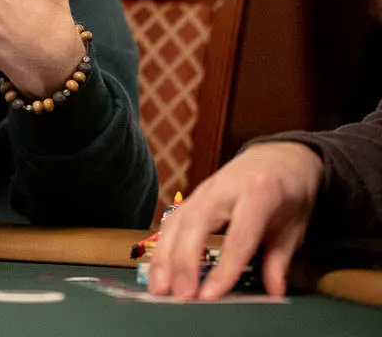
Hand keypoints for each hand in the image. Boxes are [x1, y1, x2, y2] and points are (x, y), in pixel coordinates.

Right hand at [148, 142, 322, 298]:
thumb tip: (274, 292)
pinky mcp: (192, 197)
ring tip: (159, 287)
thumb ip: (280, 259)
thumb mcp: (294, 226)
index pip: (237, 236)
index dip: (223, 268)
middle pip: (195, 225)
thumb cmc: (288, 193)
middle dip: (184, 262)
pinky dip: (162, 247)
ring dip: (164, 257)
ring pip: (176, 222)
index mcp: (258, 192)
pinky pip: (171, 221)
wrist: (278, 158)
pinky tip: (158, 270)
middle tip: (179, 295)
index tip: (210, 295)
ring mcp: (203, 190)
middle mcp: (224, 188)